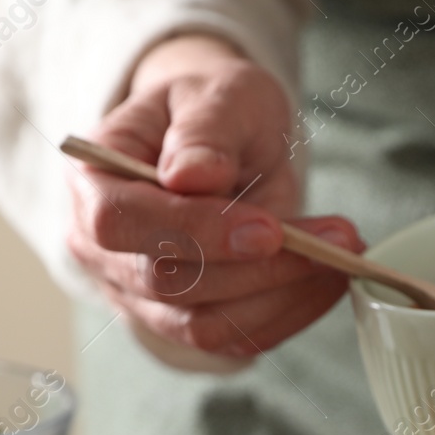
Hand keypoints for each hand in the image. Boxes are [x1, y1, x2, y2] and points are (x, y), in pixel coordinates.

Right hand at [66, 34, 362, 356]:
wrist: (222, 144)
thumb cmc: (212, 112)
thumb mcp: (217, 93)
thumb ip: (204, 129)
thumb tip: (191, 175)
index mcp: (92, 183)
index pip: (121, 222)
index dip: (193, 230)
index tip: (268, 228)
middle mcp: (103, 251)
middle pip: (167, 283)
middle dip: (258, 268)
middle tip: (336, 239)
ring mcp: (139, 297)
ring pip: (203, 325)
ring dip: (281, 297)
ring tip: (342, 256)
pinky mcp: (183, 324)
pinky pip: (234, 341)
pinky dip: (288, 315)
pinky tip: (327, 281)